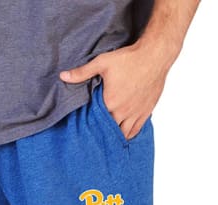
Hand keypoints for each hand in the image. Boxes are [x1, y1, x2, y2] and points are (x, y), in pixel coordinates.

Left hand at [60, 40, 176, 139]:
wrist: (154, 56)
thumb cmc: (129, 59)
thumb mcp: (102, 62)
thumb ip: (82, 72)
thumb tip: (63, 76)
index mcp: (110, 103)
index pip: (96, 121)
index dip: (90, 124)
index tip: (86, 125)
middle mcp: (123, 112)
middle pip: (108, 130)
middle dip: (101, 130)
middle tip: (95, 131)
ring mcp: (135, 114)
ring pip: (122, 134)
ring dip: (114, 134)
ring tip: (108, 135)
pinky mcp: (145, 112)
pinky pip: (135, 131)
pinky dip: (128, 134)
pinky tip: (122, 134)